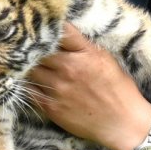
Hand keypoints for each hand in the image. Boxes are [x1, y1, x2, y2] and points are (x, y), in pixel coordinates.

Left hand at [29, 25, 150, 149]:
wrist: (123, 123)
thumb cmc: (119, 89)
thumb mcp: (106, 59)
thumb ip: (84, 47)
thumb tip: (64, 35)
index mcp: (85, 53)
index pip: (61, 31)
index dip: (49, 26)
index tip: (42, 26)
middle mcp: (69, 68)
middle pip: (39, 50)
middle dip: (34, 47)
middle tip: (28, 47)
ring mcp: (58, 88)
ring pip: (31, 70)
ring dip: (29, 66)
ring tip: (27, 65)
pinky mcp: (51, 106)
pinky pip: (29, 90)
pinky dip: (28, 85)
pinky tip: (30, 82)